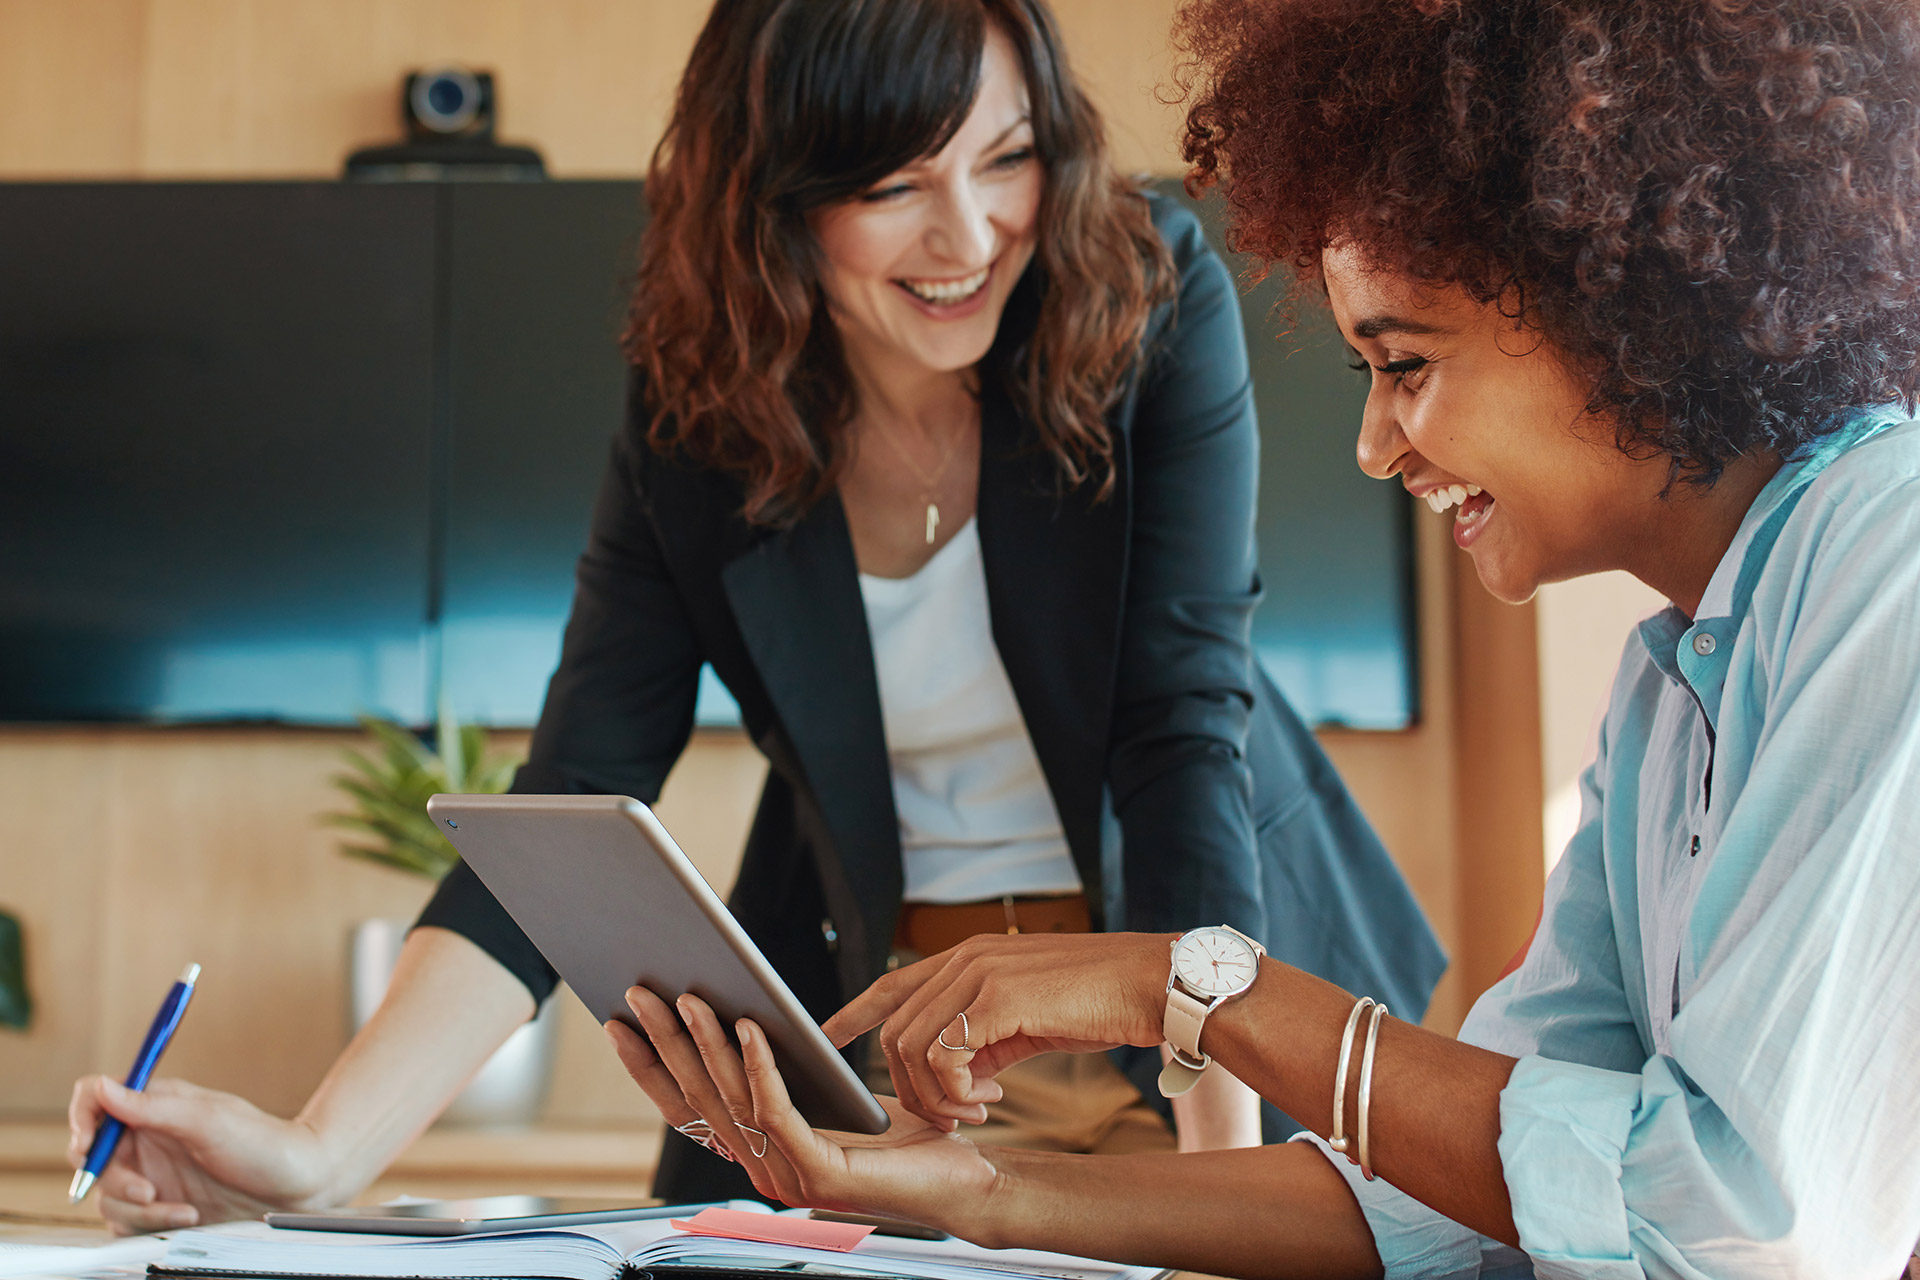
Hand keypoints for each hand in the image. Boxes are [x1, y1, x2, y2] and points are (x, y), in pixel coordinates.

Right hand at [68, 1075, 332, 1234]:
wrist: (299, 1187)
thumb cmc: (264, 1145)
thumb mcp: (209, 1120)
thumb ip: (152, 1106)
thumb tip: (103, 1088)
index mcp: (156, 1105)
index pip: (95, 1100)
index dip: (83, 1119)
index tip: (88, 1144)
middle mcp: (148, 1138)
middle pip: (92, 1156)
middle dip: (113, 1179)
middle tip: (147, 1190)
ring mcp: (152, 1173)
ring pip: (107, 1196)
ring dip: (139, 1209)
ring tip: (183, 1210)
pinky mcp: (159, 1207)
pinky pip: (128, 1222)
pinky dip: (150, 1225)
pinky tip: (188, 1218)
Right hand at [605, 988, 1000, 1230]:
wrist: (965, 1179)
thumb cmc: (906, 1136)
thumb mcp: (832, 1096)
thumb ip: (788, 1073)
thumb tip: (743, 1015)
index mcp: (760, 1153)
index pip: (688, 1109)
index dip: (649, 1067)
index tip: (619, 1022)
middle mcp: (763, 1170)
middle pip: (698, 1099)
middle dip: (664, 1042)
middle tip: (639, 992)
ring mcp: (788, 1177)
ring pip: (732, 1101)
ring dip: (705, 1044)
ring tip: (690, 997)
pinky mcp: (821, 1174)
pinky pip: (777, 1110)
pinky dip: (759, 1066)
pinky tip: (750, 1027)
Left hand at [819, 932, 1171, 1131]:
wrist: (1151, 984)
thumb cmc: (1098, 1001)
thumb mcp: (1027, 1016)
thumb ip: (985, 1035)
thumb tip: (958, 1074)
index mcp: (971, 956)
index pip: (893, 982)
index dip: (855, 1012)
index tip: (827, 1037)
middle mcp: (966, 957)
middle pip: (895, 1029)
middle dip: (910, 1085)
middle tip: (954, 1114)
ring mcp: (979, 974)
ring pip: (912, 1047)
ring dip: (935, 1095)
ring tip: (975, 1111)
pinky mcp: (998, 998)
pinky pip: (945, 1056)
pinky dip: (955, 1091)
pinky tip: (990, 1100)